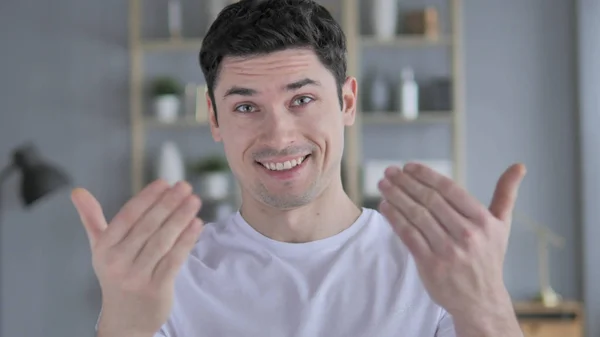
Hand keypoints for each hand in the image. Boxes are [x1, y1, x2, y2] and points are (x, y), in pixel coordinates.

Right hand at [71, 180, 202, 336]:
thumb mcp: (100, 248)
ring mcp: (137, 276)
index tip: (164, 182)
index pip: (128, 216)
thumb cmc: (115, 274)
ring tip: (194, 201)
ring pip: (163, 241)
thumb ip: (92, 219)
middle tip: (185, 186)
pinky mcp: (156, 288)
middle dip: (168, 203)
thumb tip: (77, 191)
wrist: (125, 319)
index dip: (147, 198)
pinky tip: (197, 224)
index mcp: (105, 248)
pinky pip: (174, 260)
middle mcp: (118, 262)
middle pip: (148, 226)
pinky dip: (186, 241)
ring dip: (181, 218)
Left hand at [377, 163, 524, 319]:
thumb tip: (519, 165)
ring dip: (397, 197)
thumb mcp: (501, 226)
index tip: (409, 167)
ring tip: (383, 185)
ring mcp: (448, 250)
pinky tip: (385, 206)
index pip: (449, 190)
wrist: (481, 300)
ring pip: (416, 216)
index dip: (426, 175)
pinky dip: (395, 218)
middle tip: (389, 172)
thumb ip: (506, 194)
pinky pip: (408, 235)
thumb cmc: (488, 257)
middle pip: (429, 200)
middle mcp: (467, 234)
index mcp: (483, 221)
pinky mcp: (431, 265)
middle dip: (406, 183)